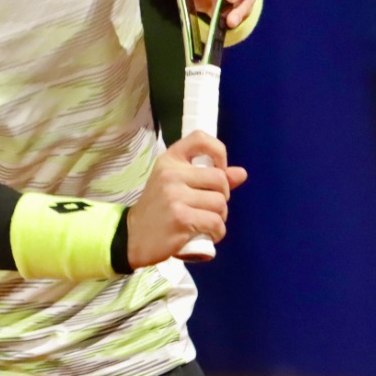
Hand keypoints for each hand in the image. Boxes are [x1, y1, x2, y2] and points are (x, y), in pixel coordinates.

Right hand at [126, 132, 248, 268]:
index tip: (218, 170)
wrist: (133, 236)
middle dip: (222, 196)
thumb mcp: (178, 185)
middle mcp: (171, 173)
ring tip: (205, 222)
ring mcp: (175, 196)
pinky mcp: (180, 218)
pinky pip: (215, 223)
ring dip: (219, 217)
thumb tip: (242, 173)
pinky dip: (217, 232)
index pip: (200, 139)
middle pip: (220, 179)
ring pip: (220, 203)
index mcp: (170, 160)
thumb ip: (209, 178)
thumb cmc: (159, 208)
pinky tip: (207, 234)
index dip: (219, 152)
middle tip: (209, 207)